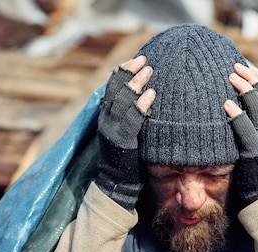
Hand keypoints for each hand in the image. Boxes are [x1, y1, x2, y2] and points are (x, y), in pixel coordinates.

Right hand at [96, 56, 154, 209]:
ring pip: (122, 101)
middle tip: (145, 61)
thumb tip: (147, 99)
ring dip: (136, 84)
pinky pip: (132, 120)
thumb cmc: (128, 159)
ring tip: (149, 71)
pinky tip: (151, 96)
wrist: (117, 185)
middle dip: (130, 72)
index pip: (112, 88)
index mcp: (106, 117)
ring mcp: (112, 131)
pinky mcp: (122, 142)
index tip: (137, 59)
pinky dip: (141, 106)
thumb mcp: (127, 133)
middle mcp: (106, 121)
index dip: (123, 72)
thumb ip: (131, 117)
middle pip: (115, 90)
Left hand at [224, 63, 257, 205]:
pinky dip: (237, 115)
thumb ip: (247, 124)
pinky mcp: (253, 150)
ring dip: (244, 89)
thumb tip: (228, 106)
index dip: (257, 77)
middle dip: (250, 77)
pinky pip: (246, 129)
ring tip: (230, 77)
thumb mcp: (254, 140)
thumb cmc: (253, 166)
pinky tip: (226, 105)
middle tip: (234, 66)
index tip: (243, 64)